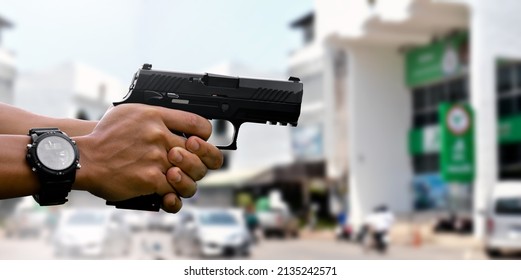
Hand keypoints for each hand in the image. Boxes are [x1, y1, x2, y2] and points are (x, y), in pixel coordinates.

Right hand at [73, 104, 222, 212]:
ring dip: (189, 179)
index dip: (205, 135)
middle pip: (200, 151)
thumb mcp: (129, 113)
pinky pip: (174, 191)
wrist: (82, 158)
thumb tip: (173, 124)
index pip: (198, 123)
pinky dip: (173, 195)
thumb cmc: (104, 137)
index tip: (201, 141)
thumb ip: (154, 117)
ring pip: (192, 173)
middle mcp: (160, 136)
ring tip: (178, 179)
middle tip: (194, 165)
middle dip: (203, 161)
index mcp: (156, 116)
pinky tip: (167, 194)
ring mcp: (157, 158)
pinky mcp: (150, 179)